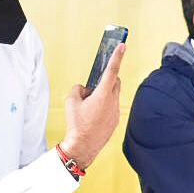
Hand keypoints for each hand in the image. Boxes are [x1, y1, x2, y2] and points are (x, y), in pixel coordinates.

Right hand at [61, 43, 125, 168]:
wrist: (83, 147)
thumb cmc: (76, 124)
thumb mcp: (71, 102)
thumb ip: (78, 89)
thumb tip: (84, 89)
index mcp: (103, 94)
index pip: (112, 70)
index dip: (117, 56)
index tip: (123, 45)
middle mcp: (113, 101)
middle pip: (115, 82)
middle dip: (106, 79)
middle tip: (93, 85)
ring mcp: (116, 112)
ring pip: (114, 96)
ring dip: (104, 94)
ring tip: (90, 104)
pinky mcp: (116, 121)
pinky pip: (112, 107)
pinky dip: (105, 106)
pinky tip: (93, 115)